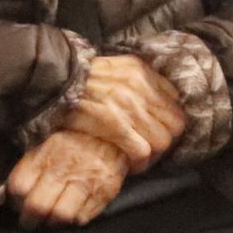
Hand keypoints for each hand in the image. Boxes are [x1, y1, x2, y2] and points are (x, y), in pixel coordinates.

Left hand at [6, 129, 127, 227]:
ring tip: (51, 221)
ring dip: (52, 223)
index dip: (15, 200)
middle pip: (37, 206)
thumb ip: (31, 164)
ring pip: (59, 216)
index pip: (20, 187)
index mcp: (47, 153)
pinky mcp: (105, 191)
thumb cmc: (76, 139)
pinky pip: (82, 218)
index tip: (19, 203)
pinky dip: (74, 221)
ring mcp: (86, 180)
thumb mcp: (50, 141)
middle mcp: (65, 167)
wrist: (116, 130)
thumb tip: (12, 190)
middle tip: (31, 221)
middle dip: (30, 220)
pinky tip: (73, 213)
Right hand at [64, 54, 184, 171]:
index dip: (169, 120)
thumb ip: (138, 79)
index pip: (176, 102)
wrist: (56, 80)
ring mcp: (130, 106)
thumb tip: (156, 98)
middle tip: (151, 148)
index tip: (158, 129)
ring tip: (140, 158)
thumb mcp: (117, 68)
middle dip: (165, 139)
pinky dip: (139, 162)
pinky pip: (143, 151)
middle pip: (174, 124)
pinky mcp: (116, 125)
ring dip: (153, 154)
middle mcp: (141, 87)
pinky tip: (130, 164)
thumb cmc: (83, 78)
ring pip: (162, 140)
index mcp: (142, 71)